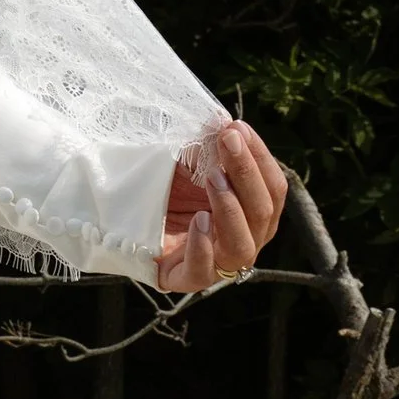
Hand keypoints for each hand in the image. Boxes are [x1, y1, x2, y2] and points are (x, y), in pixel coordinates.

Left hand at [154, 119, 287, 294]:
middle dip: (246, 173)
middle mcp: (244, 240)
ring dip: (231, 208)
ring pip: (242, 246)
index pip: (273, 189)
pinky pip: (202, 271)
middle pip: (263, 213)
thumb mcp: (188, 163)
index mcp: (253, 214)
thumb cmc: (166, 189)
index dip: (260, 158)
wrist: (124, 218)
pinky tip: (198, 220)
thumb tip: (221, 120)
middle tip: (227, 141)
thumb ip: (207, 147)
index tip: (238, 128)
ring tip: (213, 179)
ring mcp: (218, 264)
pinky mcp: (185, 279)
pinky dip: (203, 247)